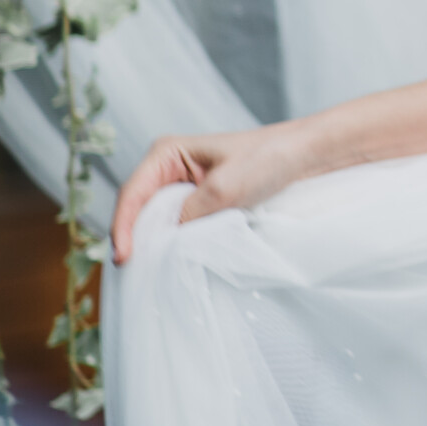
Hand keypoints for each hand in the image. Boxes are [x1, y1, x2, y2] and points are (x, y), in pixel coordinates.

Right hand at [111, 124, 315, 263]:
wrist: (304, 155)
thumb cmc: (268, 159)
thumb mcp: (224, 188)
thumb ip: (189, 214)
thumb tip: (164, 243)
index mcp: (167, 152)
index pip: (132, 193)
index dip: (122, 227)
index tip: (123, 257)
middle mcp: (167, 168)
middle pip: (137, 209)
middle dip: (132, 238)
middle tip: (131, 272)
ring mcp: (181, 186)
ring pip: (154, 220)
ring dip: (152, 243)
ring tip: (146, 271)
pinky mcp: (198, 202)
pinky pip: (175, 225)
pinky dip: (171, 242)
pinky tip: (171, 260)